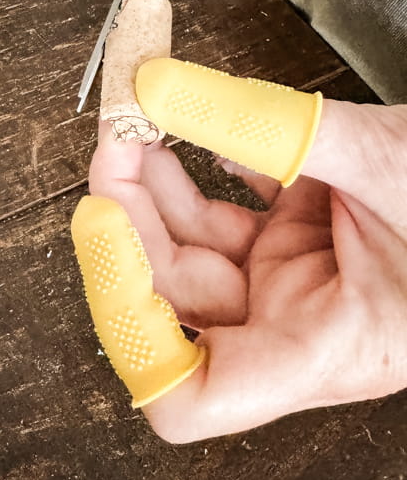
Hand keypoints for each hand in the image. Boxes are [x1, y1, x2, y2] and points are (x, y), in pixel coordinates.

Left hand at [74, 65, 406, 440]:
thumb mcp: (383, 159)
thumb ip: (263, 124)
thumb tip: (161, 85)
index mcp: (322, 351)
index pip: (191, 395)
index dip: (130, 329)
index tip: (101, 231)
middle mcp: (294, 324)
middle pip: (169, 293)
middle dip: (128, 214)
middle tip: (116, 134)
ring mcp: (289, 279)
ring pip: (188, 243)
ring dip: (154, 180)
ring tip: (141, 113)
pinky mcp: (293, 239)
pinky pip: (224, 208)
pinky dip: (199, 165)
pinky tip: (189, 122)